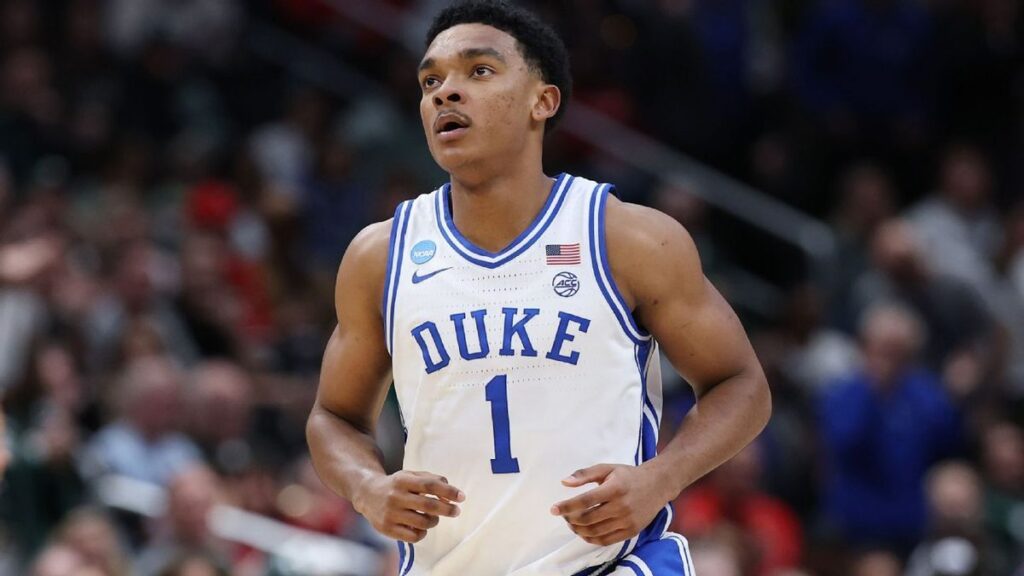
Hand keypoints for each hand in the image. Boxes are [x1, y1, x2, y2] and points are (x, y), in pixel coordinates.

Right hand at [354, 470, 463, 542]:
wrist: (367, 494)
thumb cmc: (396, 485)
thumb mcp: (411, 475)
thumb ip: (432, 480)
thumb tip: (451, 492)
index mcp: (403, 480)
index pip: (430, 485)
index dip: (448, 491)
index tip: (462, 497)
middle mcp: (396, 496)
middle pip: (428, 505)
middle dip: (447, 509)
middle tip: (456, 511)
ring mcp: (391, 513)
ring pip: (423, 522)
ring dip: (435, 521)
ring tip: (434, 518)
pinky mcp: (387, 528)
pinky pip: (413, 536)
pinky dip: (422, 533)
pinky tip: (421, 527)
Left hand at [552, 464, 667, 545]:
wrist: (658, 485)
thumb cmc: (628, 475)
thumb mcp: (607, 468)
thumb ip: (585, 474)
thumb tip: (564, 482)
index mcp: (615, 488)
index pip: (585, 501)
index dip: (567, 506)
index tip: (553, 509)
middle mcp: (622, 506)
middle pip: (588, 518)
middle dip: (570, 519)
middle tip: (563, 515)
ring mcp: (628, 521)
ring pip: (595, 531)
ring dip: (578, 530)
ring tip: (572, 523)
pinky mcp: (632, 531)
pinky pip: (606, 540)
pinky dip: (591, 538)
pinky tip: (584, 532)